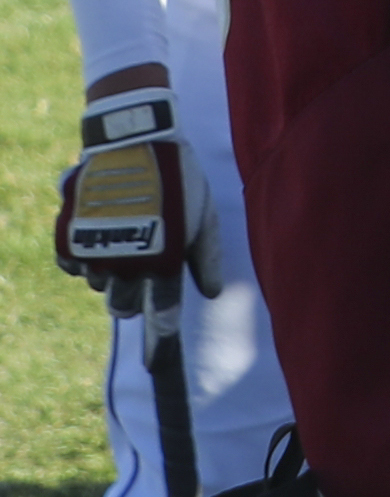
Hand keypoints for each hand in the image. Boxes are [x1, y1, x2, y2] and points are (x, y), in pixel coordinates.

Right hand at [52, 89, 219, 312]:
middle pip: (124, 306)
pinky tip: (99, 234)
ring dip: (110, 273)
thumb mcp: (203, 212)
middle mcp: (128, 262)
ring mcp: (96, 252)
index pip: (162, 309)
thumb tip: (212, 292)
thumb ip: (207, 255)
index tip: (158, 356)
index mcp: (164, 257)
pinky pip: (74, 267)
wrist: (132, 140)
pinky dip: (84, 258)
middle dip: (132, 299)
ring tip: (124, 236)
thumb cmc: (177, 176)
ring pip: (99, 287)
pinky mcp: (70, 238)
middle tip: (140, 270)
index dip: (160, 334)